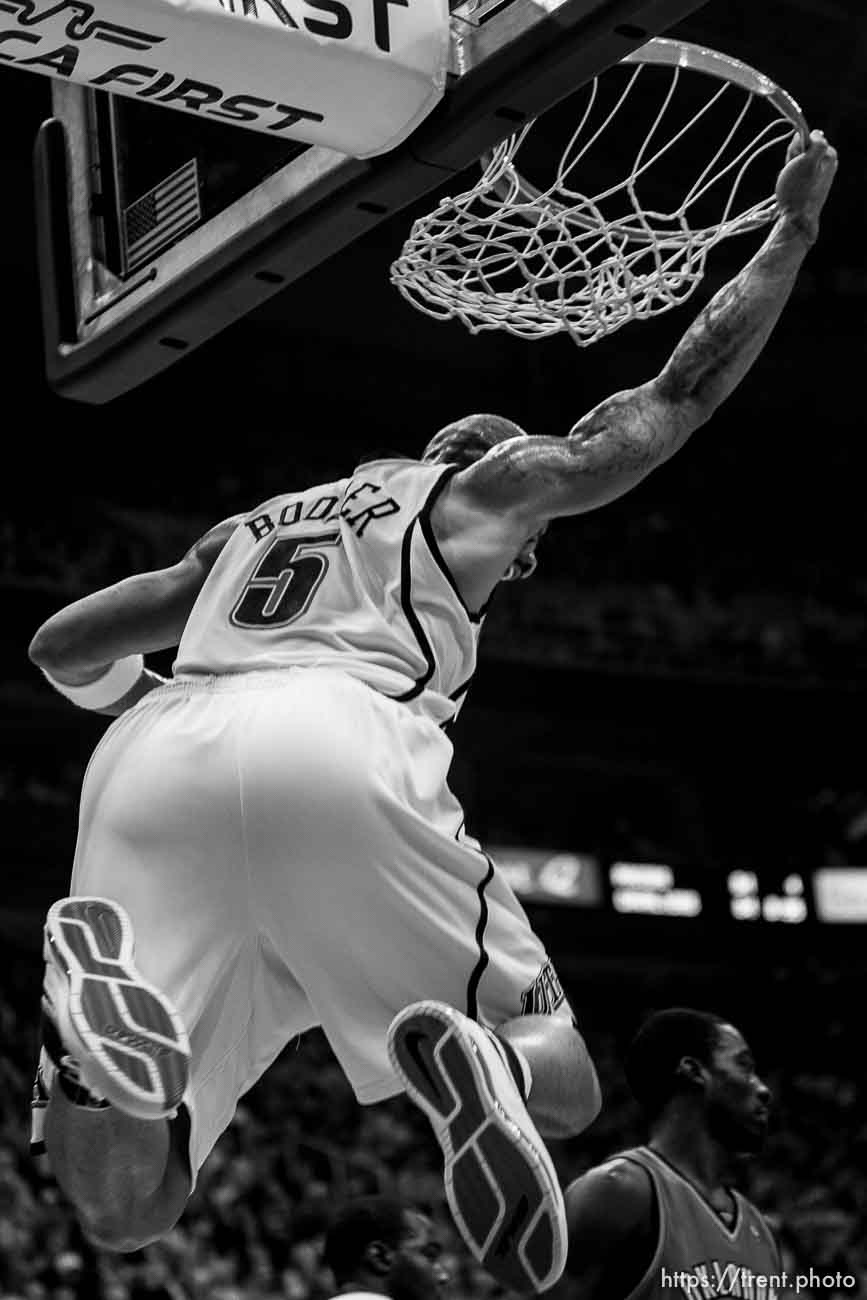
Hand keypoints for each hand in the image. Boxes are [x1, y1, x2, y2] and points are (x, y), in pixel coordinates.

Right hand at [775, 129, 837, 244]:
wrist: (797, 219)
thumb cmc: (799, 191)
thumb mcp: (808, 161)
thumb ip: (816, 143)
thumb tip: (816, 133)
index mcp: (829, 155)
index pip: (808, 138)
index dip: (796, 148)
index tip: (793, 161)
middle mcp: (828, 163)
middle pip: (804, 150)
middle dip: (793, 158)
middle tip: (791, 174)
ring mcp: (820, 175)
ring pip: (799, 161)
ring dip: (790, 168)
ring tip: (790, 182)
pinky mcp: (812, 185)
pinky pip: (798, 173)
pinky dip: (791, 177)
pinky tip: (791, 188)